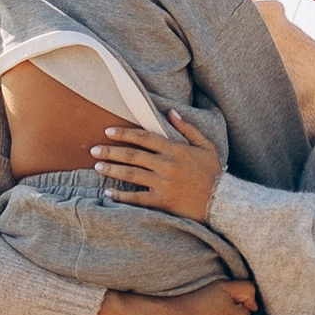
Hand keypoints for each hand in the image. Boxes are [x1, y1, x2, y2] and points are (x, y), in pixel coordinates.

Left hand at [93, 108, 222, 221]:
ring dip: (112, 169)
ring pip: (131, 174)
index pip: (144, 137)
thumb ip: (187, 128)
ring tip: (97, 166)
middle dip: (110, 151)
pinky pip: (137, 198)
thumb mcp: (205, 146)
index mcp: (175, 149)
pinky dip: (121, 195)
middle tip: (93, 149)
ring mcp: (163, 184)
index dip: (124, 133)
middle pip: (132, 155)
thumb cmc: (213, 173)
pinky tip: (108, 192)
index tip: (108, 131)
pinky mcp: (162, 201)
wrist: (221, 201)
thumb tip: (170, 113)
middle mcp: (166, 165)